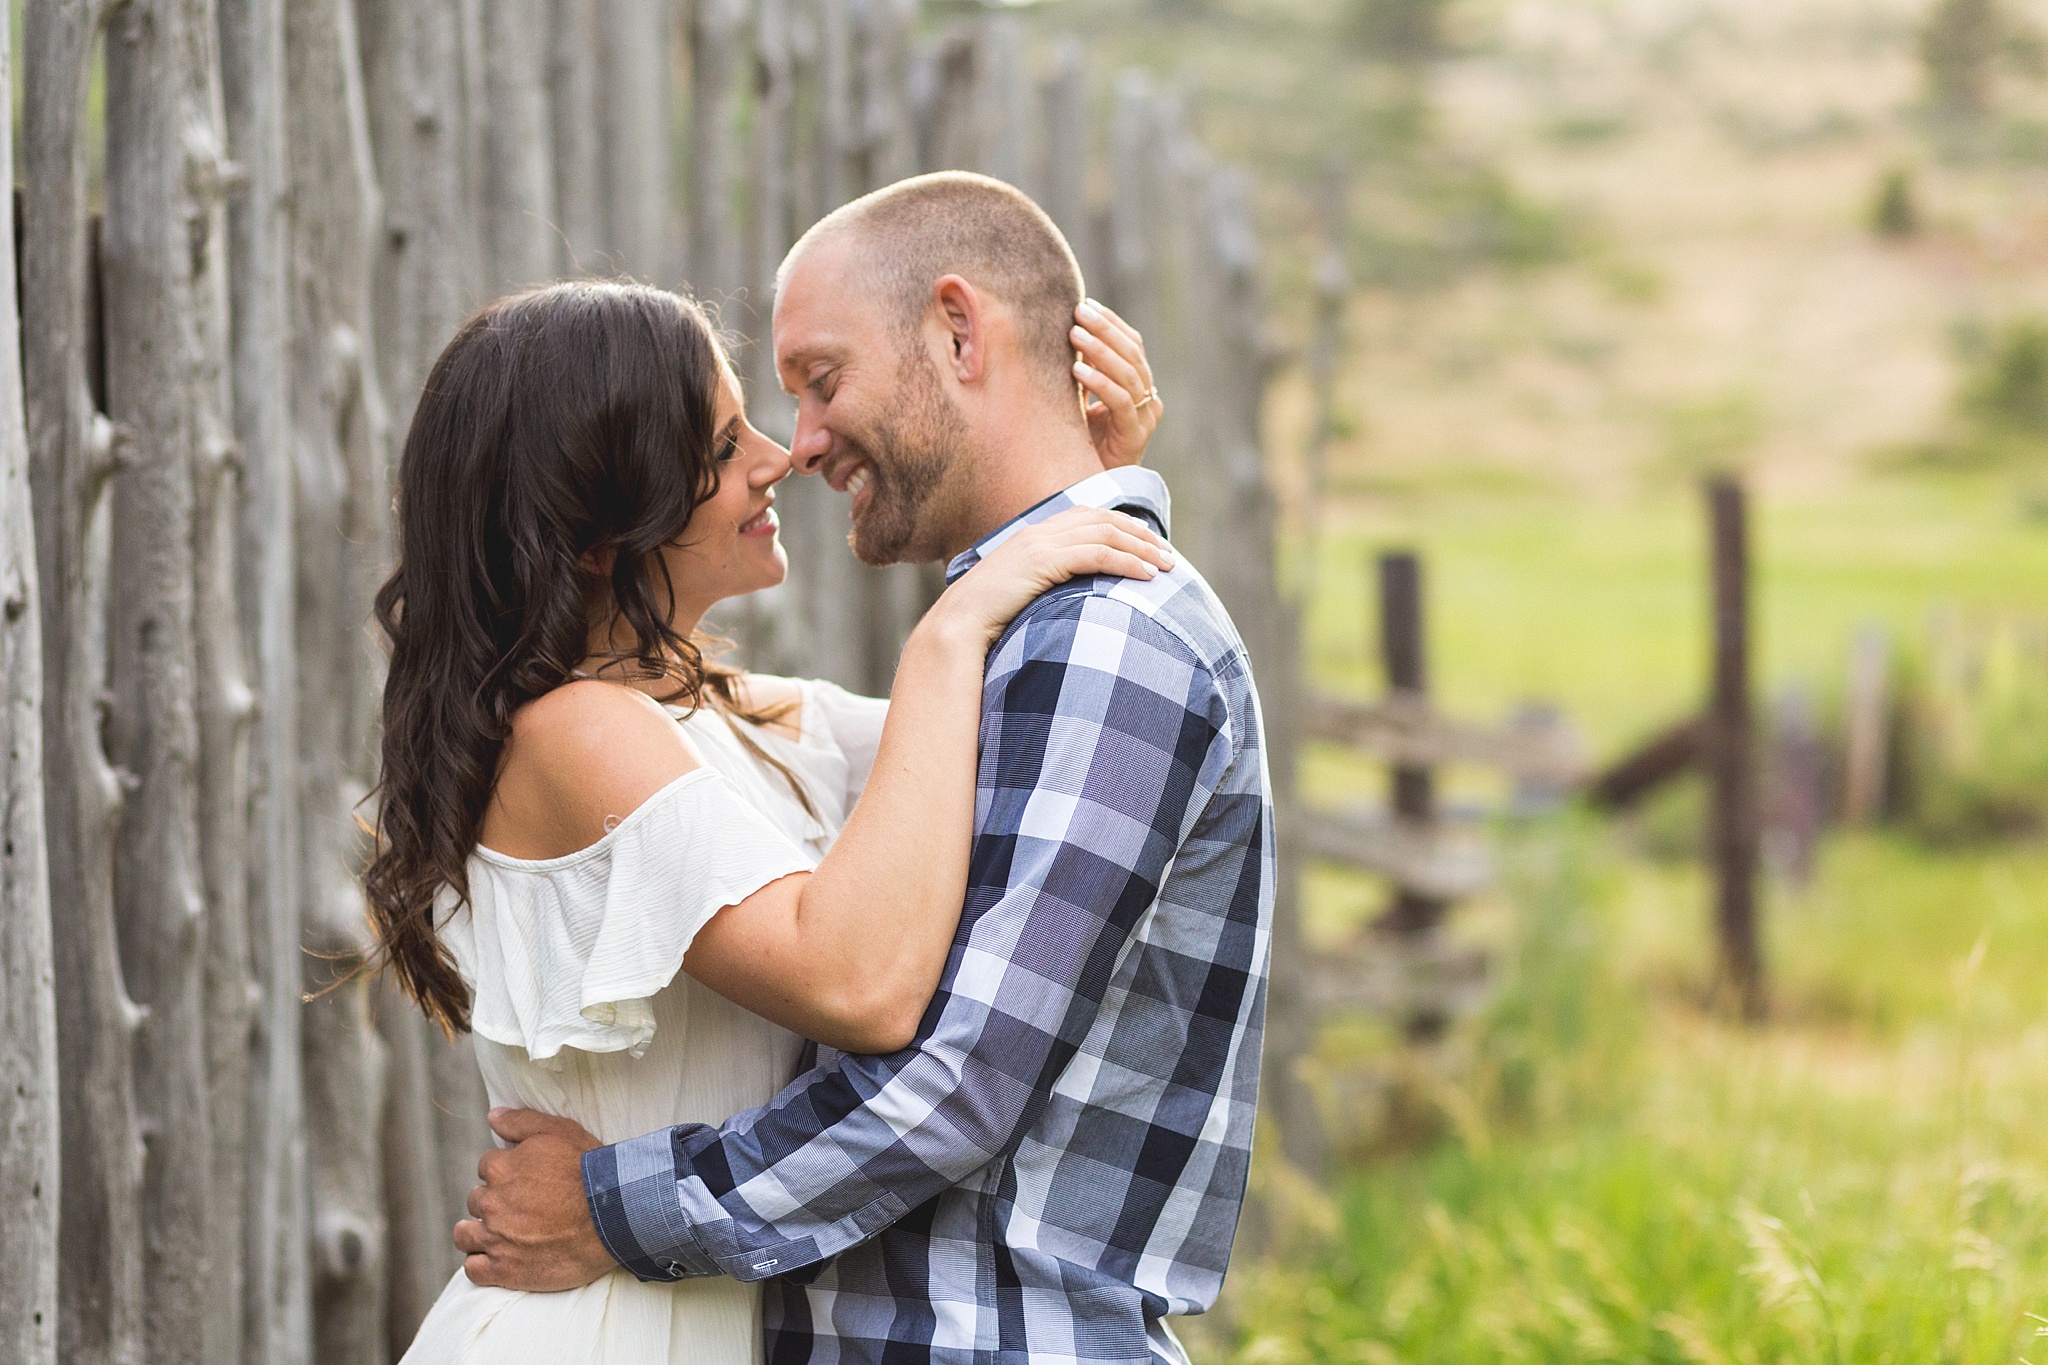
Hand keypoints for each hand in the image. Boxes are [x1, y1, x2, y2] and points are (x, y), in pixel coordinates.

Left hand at [453, 1108, 613, 1291]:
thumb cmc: (589, 1171)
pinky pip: (473, 1269)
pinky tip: (496, 1259)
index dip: (506, 1171)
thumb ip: (521, 1122)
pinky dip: (481, 1264)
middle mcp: (491, 1202)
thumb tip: (492, 1116)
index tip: (523, 1180)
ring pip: (465, 1235)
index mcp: (499, 1168)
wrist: (613, 1216)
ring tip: (496, 1234)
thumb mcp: (560, 1131)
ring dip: (476, 1233)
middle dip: (492, 1202)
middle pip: (476, 1200)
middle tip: (518, 1208)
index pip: (487, 1166)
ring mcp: (495, 1238)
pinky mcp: (503, 1270)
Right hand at [931, 507, 1174, 646]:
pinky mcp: (1042, 561)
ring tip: (1166, 566)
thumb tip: (1073, 601)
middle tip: (1168, 555)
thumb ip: (1046, 586)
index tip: (1148, 543)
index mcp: (1033, 536)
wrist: (957, 625)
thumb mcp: (1021, 596)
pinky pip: (1095, 554)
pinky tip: (1146, 575)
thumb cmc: (986, 620)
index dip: (1123, 526)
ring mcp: (1040, 543)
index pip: (1088, 516)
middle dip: (1140, 535)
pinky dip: (1126, 562)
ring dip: (1142, 548)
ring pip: (1105, 534)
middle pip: (1103, 520)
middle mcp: (1038, 532)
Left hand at [1072, 299, 1161, 469]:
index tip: (1088, 305)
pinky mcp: (1135, 436)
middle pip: (1132, 354)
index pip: (1133, 345)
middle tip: (1078, 311)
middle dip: (1105, 330)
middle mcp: (1148, 399)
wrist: (1093, 488)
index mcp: (1140, 387)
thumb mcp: (1082, 401)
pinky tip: (1077, 370)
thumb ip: (1082, 373)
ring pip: (1129, 374)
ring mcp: (1145, 418)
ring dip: (1100, 351)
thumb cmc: (1083, 443)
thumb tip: (1062, 335)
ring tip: (1073, 334)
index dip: (1112, 324)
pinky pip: (1121, 402)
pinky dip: (1099, 383)